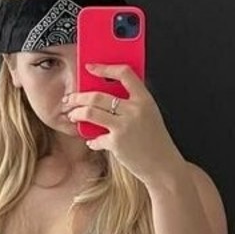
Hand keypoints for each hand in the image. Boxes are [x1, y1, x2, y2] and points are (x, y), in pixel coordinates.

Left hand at [63, 63, 183, 184]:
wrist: (164, 166)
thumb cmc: (156, 140)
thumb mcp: (150, 115)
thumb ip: (133, 103)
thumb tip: (106, 94)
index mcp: (145, 100)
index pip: (124, 74)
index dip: (105, 68)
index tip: (90, 67)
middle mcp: (134, 110)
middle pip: (98, 95)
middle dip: (78, 96)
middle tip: (70, 98)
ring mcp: (124, 126)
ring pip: (90, 112)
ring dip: (77, 113)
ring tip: (73, 115)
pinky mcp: (116, 143)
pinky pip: (95, 138)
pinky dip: (91, 140)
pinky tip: (92, 141)